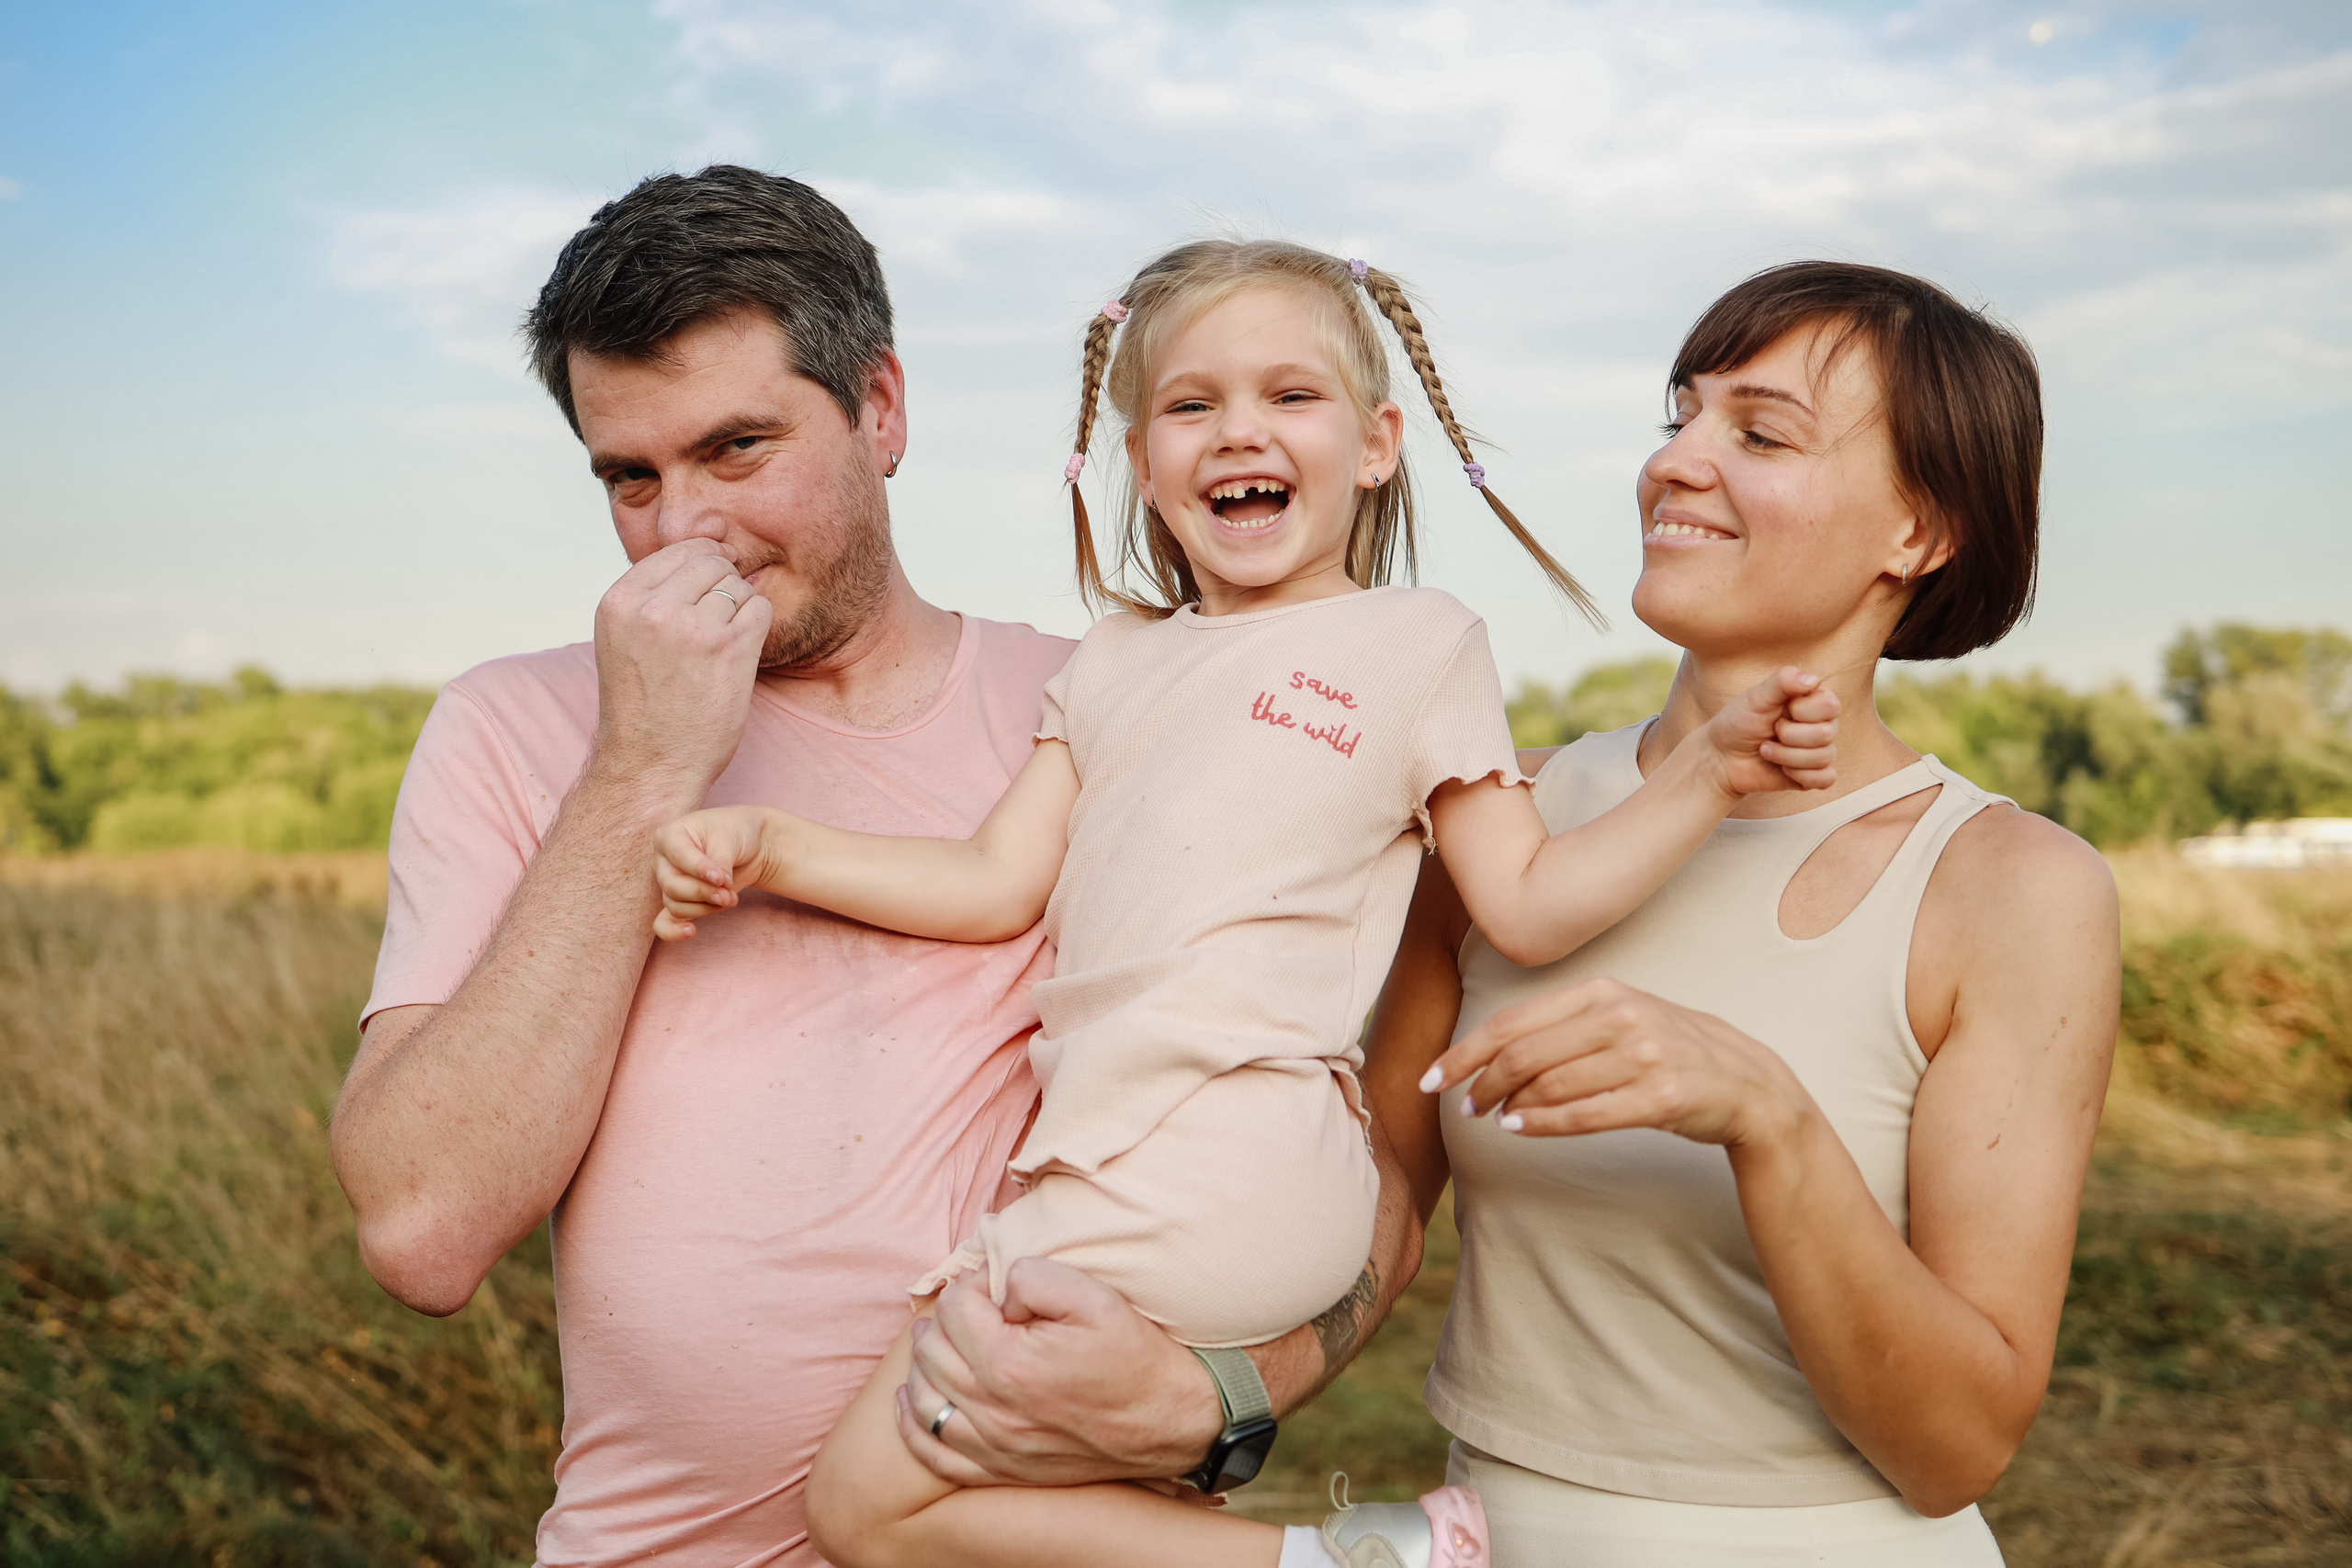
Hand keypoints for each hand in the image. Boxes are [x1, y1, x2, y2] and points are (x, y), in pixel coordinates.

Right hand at [589, 541, 773, 804]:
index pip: (676, 551)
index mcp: (619, 602)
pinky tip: (741, 653)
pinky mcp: (728, 648)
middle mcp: (652, 609)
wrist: (652, 765)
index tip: (715, 576)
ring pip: (737, 586)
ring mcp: (691, 627)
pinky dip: (758, 627)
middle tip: (720, 620)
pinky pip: (761, 609)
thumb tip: (705, 553)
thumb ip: (651, 596)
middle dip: (723, 584)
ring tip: (723, 646)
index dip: (703, 560)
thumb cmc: (643, 707)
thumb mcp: (625, 638)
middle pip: (711, 562)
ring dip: (740, 610)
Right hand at [651, 806, 780, 940]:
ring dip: (705, 907)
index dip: (699, 870)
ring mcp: (669, 882)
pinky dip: (673, 931)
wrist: (749, 845)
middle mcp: (664, 860)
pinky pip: (665, 922)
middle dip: (703, 893)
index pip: (678, 856)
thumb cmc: (735, 832)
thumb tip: (719, 889)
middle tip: (729, 894)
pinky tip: (690, 932)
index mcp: (670, 835)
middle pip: (672, 886)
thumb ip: (720, 863)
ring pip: (675, 905)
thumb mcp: (729, 839)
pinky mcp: (680, 901)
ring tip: (730, 899)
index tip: (721, 878)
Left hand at [892, 1259, 1224, 1486]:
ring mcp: (992, 1446)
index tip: (998, 1281)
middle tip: (977, 1305)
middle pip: (931, 1349)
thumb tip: (1000, 1284)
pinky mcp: (999, 1470)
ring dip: (925, 1363)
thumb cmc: (1134, 1357)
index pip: (956, 1306)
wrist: (1170, 1421)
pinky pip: (933, 1453)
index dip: (975, 1282)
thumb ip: (1036, 1276)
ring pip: (924, 1398)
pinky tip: (916, 1398)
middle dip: (947, 1317)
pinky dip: (914, 1424)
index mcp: (1010, 1363)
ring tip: (945, 1340)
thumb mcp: (1094, 1296)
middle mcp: (992, 1410)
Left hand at [1422, 976, 1813, 1149]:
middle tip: (1464, 1105)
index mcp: (1603, 992)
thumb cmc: (1669, 1049)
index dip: (1465, 1052)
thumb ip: (1563, 1028)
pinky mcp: (1661, 1096)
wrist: (1748, 1081)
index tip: (1431, 1078)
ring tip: (1492, 1118)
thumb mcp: (1620, 1018)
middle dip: (1481, 1082)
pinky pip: (1586, 1115)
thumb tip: (1491, 1055)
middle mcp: (1621, 1016)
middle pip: (1524, 1053)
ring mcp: (1644, 1056)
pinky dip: (1543, 1124)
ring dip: (1510, 1106)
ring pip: (1551, 1085)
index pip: (1513, 1021)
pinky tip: (1518, 1130)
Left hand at [1700, 667, 1839, 796]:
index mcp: (1814, 700)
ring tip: (1766, 750)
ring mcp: (1819, 751)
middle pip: (1826, 734)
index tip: (1780, 710)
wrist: (1722, 757)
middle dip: (1788, 735)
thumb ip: (1783, 681)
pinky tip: (1783, 769)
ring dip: (1785, 756)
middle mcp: (1822, 724)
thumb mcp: (1757, 697)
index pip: (1831, 706)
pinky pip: (1826, 779)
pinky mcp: (1814, 776)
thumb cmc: (1739, 722)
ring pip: (1823, 758)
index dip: (1802, 711)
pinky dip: (1800, 775)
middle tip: (1770, 731)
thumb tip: (1814, 679)